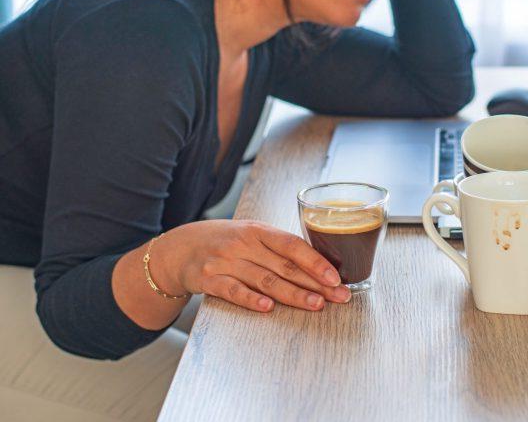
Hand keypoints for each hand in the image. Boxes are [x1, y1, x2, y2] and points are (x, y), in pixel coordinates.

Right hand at [155, 219, 350, 312]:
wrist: (179, 248)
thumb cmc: (225, 241)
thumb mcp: (251, 234)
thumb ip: (278, 247)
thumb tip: (319, 265)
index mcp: (258, 230)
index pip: (292, 245)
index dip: (316, 261)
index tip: (336, 276)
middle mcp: (243, 244)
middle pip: (284, 266)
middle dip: (315, 283)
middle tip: (339, 296)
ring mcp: (225, 262)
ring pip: (265, 280)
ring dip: (293, 294)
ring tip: (316, 305)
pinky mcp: (209, 280)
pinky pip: (233, 291)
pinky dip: (250, 299)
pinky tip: (268, 307)